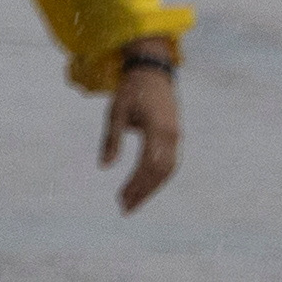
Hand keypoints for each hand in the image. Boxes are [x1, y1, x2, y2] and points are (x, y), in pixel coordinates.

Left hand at [98, 61, 181, 212]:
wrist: (153, 72)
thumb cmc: (131, 91)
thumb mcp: (115, 112)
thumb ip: (111, 140)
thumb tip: (104, 167)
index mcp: (156, 128)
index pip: (148, 165)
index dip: (136, 185)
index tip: (120, 200)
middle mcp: (171, 134)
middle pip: (161, 172)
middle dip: (143, 192)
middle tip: (125, 209)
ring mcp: (176, 135)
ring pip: (168, 170)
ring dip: (151, 188)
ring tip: (132, 202)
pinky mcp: (175, 135)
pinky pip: (170, 162)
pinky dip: (157, 177)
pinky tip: (143, 188)